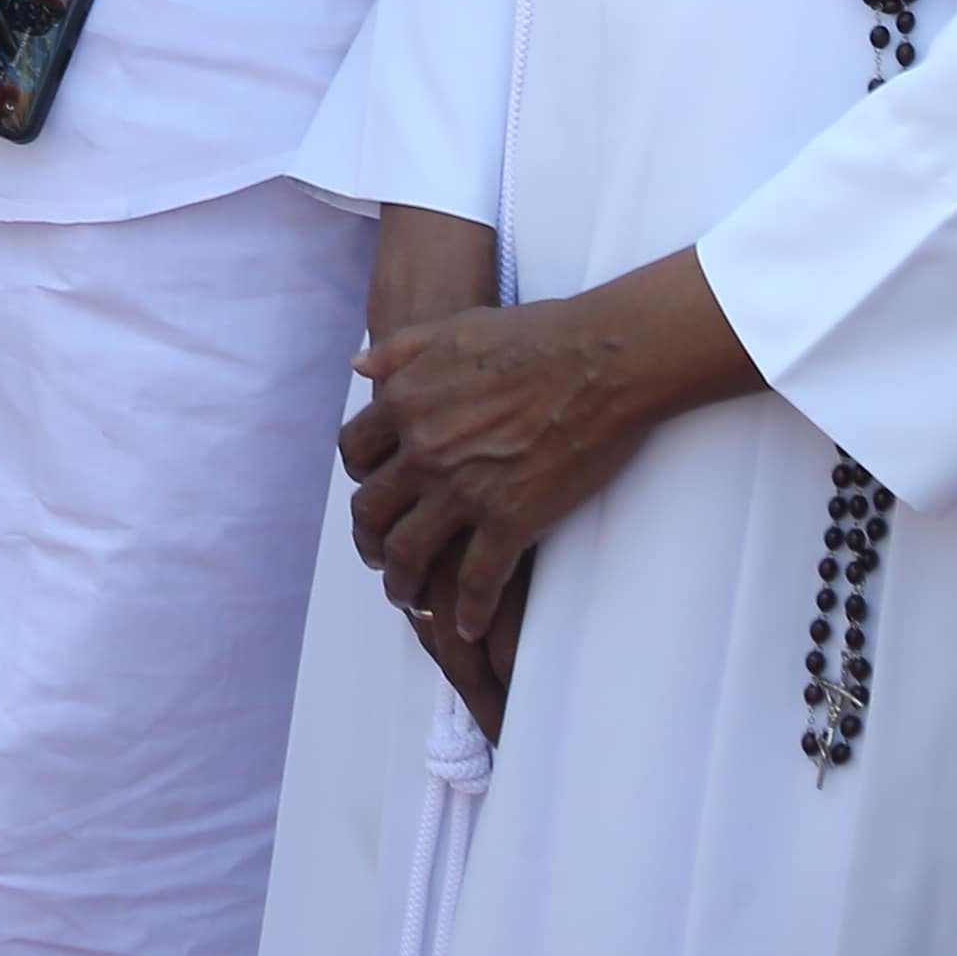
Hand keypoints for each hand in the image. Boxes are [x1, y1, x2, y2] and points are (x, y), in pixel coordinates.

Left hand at [351, 207, 518, 726]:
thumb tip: (357, 366)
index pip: (355, 452)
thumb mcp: (451, 329)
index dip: (360, 478)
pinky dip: (466, 611)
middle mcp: (422, 451)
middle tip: (379, 559)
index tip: (373, 492)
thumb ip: (399, 350)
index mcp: (405, 403)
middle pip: (371, 511)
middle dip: (370, 542)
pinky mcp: (510, 521)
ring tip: (408, 599)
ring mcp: (463, 490)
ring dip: (403, 583)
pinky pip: (475, 581)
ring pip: (410, 553)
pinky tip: (466, 626)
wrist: (601, 360)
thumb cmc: (534, 336)